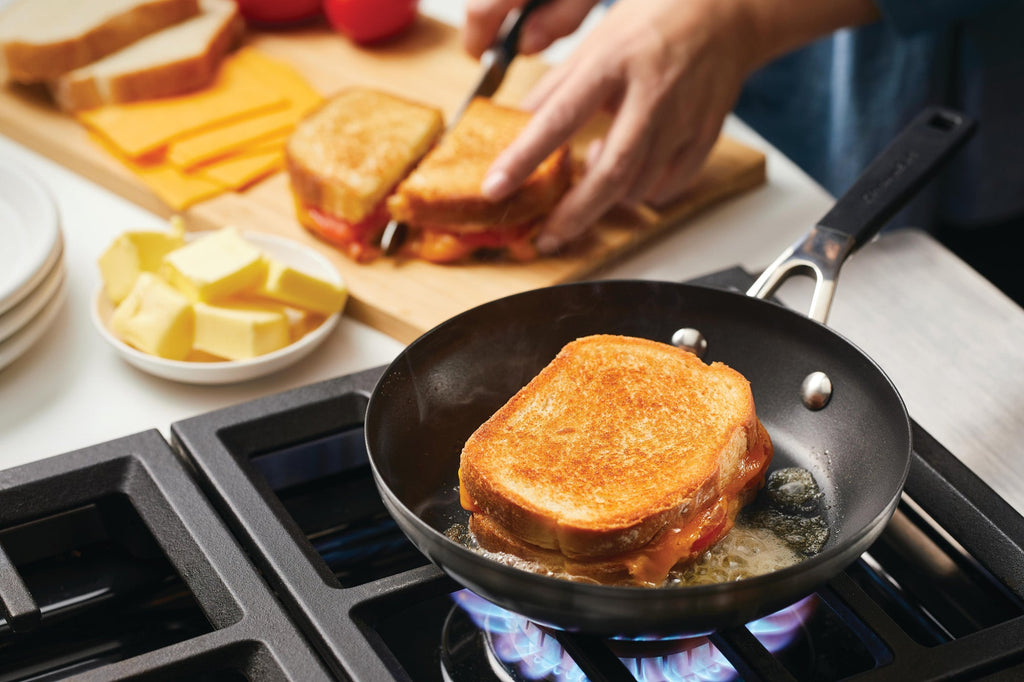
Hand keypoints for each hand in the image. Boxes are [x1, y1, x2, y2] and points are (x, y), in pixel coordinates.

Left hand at [466, 0, 880, 253]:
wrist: (726, 12)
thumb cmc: (657, 18)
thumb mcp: (596, 41)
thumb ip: (556, 86)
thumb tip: (516, 122)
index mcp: (613, 62)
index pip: (559, 119)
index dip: (524, 158)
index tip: (496, 187)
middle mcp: (652, 94)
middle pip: (612, 171)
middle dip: (574, 214)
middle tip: (547, 238)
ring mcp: (684, 118)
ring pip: (641, 185)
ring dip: (609, 197)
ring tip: (594, 180)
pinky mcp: (706, 134)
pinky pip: (672, 185)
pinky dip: (645, 194)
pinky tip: (631, 179)